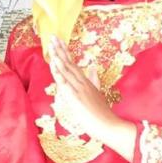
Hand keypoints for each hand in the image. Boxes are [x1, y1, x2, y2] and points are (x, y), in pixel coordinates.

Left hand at [49, 36, 136, 159]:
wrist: (109, 126)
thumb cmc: (102, 113)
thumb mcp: (98, 93)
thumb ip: (95, 80)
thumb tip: (93, 67)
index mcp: (85, 82)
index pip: (73, 64)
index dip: (65, 52)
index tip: (59, 41)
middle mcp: (82, 83)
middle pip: (69, 64)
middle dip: (60, 50)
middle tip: (52, 37)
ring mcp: (79, 89)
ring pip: (66, 71)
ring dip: (58, 58)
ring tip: (52, 46)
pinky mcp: (76, 98)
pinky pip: (65, 83)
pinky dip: (59, 73)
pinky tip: (54, 65)